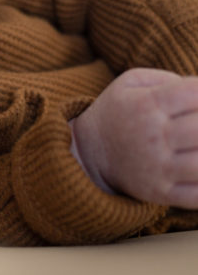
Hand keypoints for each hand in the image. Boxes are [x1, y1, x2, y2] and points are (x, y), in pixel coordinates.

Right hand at [69, 68, 197, 207]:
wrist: (87, 152)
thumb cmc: (118, 113)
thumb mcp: (130, 83)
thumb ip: (168, 79)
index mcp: (146, 105)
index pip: (194, 94)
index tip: (197, 102)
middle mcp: (151, 136)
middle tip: (195, 126)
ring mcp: (157, 168)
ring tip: (195, 146)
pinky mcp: (159, 192)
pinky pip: (197, 195)